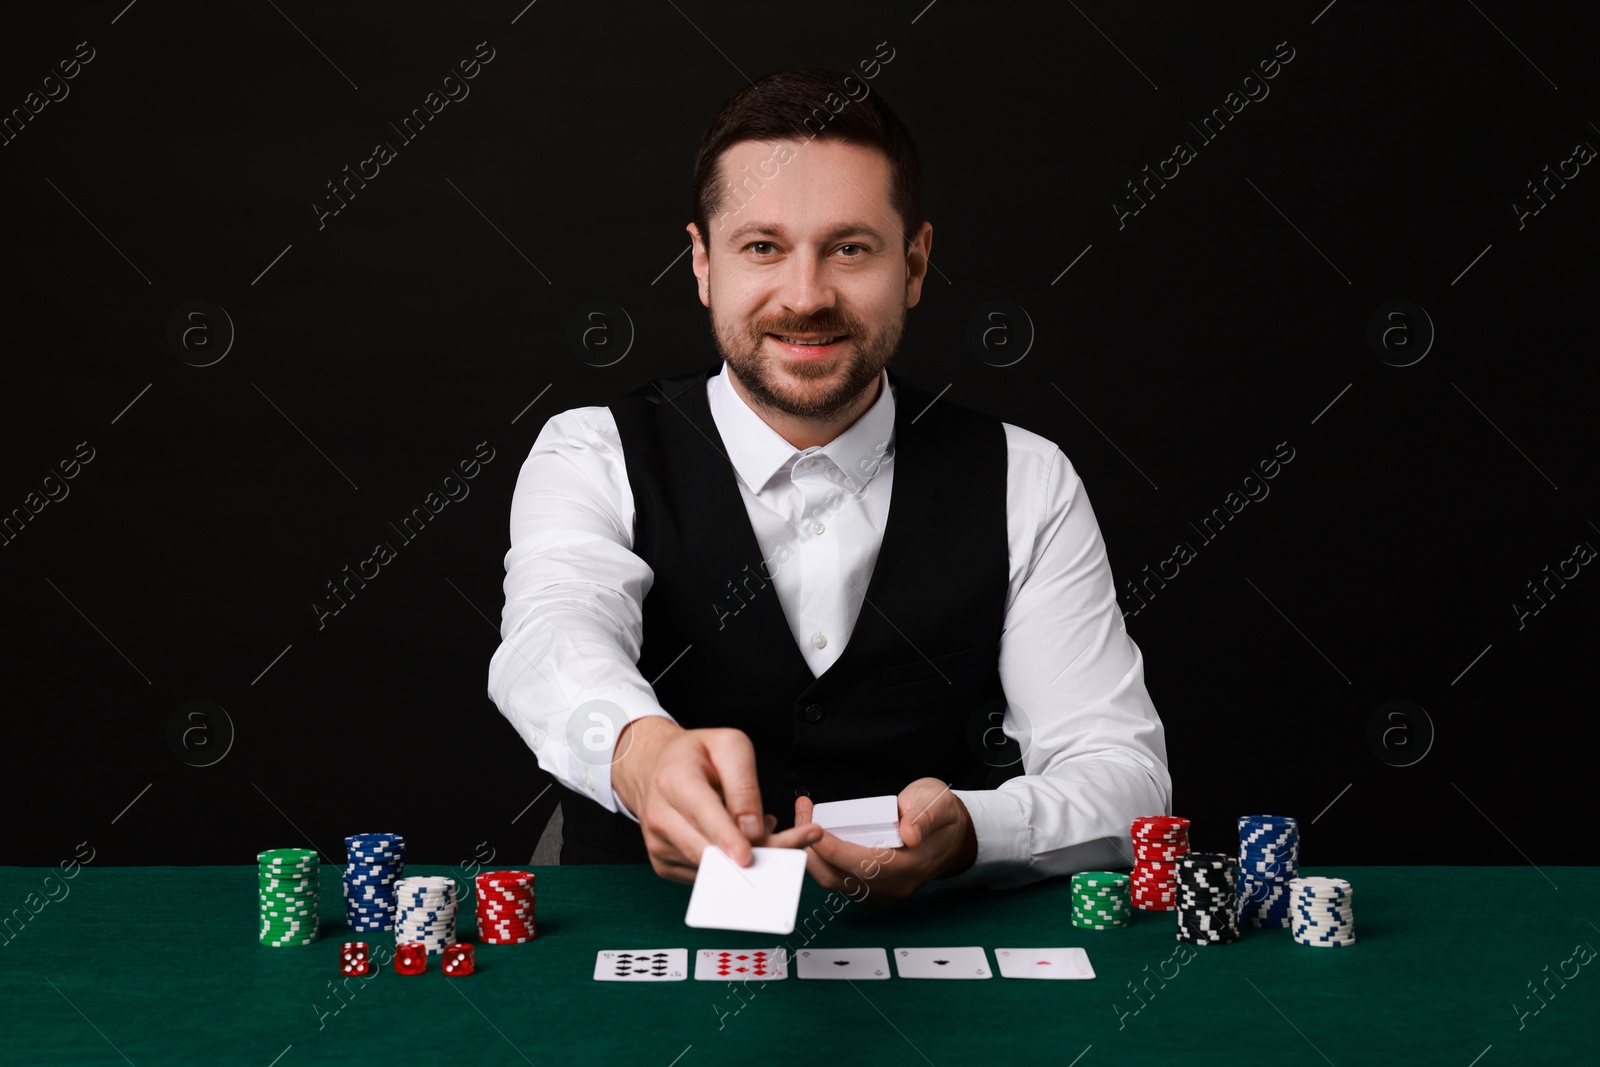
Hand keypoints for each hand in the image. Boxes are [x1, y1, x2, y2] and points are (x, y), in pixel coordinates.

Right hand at [610, 716, 821, 882]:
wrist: (656, 767)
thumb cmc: (696, 755)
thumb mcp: (729, 746)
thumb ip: (744, 785)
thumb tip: (753, 831)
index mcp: (673, 780)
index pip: (702, 814)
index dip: (727, 837)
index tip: (747, 856)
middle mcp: (660, 817)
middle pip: (710, 849)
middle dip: (757, 853)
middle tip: (798, 841)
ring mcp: (659, 845)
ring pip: (712, 868)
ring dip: (748, 858)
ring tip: (764, 829)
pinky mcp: (664, 864)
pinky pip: (706, 875)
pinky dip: (731, 864)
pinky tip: (741, 841)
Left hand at [795, 778, 977, 904]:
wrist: (953, 838)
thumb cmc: (942, 817)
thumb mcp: (939, 804)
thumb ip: (924, 816)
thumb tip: (909, 833)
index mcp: (910, 866)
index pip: (862, 864)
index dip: (834, 849)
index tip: (813, 827)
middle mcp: (893, 886)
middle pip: (838, 877)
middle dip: (812, 847)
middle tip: (802, 813)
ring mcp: (882, 892)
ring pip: (833, 881)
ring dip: (812, 853)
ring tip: (804, 818)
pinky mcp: (873, 890)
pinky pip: (839, 881)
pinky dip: (822, 860)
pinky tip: (815, 835)